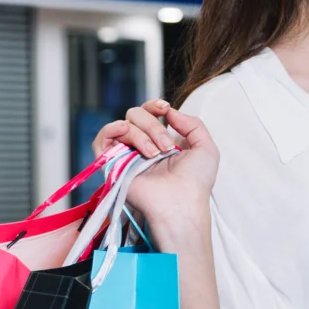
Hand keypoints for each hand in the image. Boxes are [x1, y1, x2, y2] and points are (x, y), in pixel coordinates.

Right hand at [94, 99, 219, 245]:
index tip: (165, 109)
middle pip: (136, 115)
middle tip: (166, 148)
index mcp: (161, 142)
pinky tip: (127, 136)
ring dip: (142, 135)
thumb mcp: (205, 148)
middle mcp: (142, 146)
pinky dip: (113, 129)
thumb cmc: (196, 182)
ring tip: (154, 155)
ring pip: (124, 125)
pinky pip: (103, 138)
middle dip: (153, 126)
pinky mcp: (112, 165)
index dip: (154, 106)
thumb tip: (170, 111)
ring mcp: (126, 155)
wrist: (181, 202)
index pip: (149, 113)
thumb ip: (193, 124)